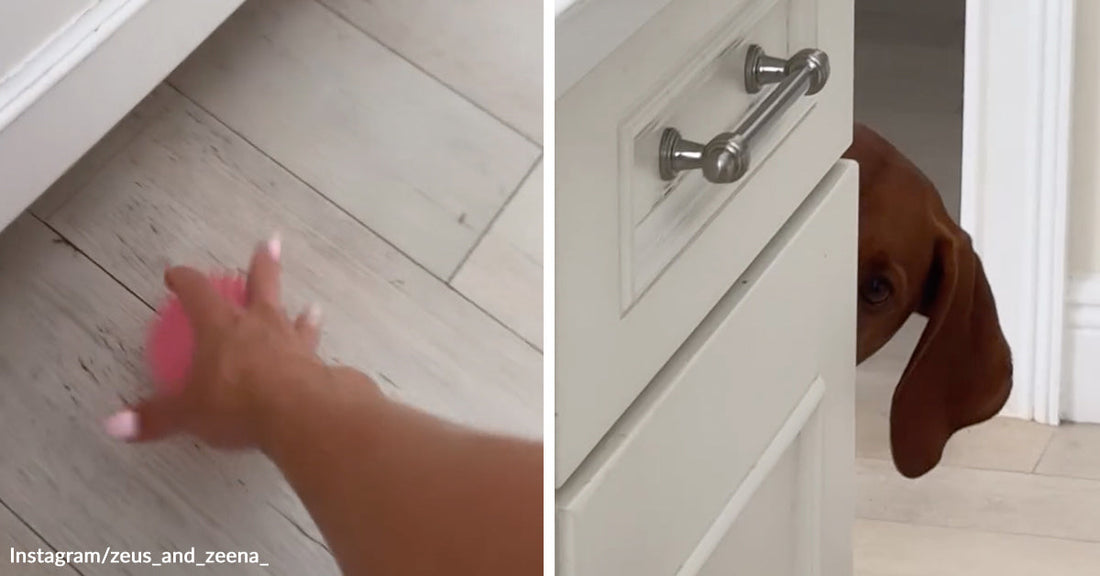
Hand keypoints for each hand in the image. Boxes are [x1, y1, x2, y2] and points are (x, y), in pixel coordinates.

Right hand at [104, 235, 324, 447]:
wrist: (299, 411)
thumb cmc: (236, 403)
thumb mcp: (189, 413)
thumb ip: (155, 418)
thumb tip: (114, 425)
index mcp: (220, 327)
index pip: (197, 293)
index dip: (185, 280)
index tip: (176, 273)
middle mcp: (258, 324)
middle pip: (261, 284)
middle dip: (262, 264)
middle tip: (271, 241)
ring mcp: (291, 340)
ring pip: (293, 316)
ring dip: (300, 311)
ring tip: (311, 305)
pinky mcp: (315, 361)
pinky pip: (314, 348)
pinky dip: (315, 345)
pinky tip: (324, 350)